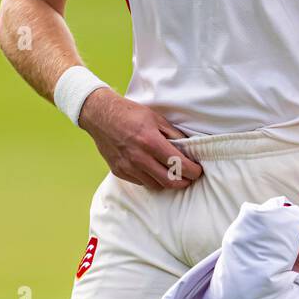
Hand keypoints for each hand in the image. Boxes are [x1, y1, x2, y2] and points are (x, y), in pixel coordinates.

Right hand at [78, 89, 203, 190]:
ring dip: (167, 182)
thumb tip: (189, 148)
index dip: (192, 171)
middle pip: (169, 181)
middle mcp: (139, 157)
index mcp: (151, 141)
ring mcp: (128, 167)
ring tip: (173, 174)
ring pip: (155, 185)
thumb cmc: (130, 113)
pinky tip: (154, 170)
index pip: (178, 164)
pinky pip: (141, 182)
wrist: (100, 115)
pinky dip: (151, 179)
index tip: (197, 170)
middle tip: (189, 177)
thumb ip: (173, 134)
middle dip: (183, 182)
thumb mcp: (156, 118)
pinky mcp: (119, 171)